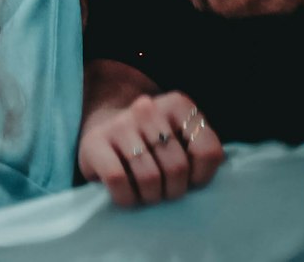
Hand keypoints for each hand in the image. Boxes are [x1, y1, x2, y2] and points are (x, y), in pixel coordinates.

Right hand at [77, 91, 223, 207]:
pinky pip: (119, 182)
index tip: (189, 181)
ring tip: (146, 193)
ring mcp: (121, 123)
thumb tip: (207, 182)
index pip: (208, 151)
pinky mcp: (95, 143)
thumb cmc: (151, 144)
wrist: (103, 130)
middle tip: (164, 191)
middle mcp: (148, 108)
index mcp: (178, 104)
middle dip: (173, 191)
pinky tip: (127, 194)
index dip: (202, 177)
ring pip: (150, 178)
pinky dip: (127, 198)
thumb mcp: (181, 138)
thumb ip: (200, 151)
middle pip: (177, 168)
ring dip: (150, 197)